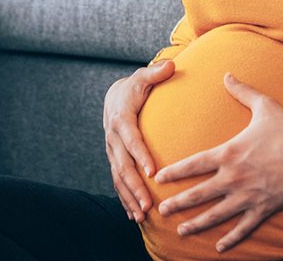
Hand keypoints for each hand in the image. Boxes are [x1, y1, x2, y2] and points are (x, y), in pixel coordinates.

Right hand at [103, 60, 175, 222]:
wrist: (114, 98)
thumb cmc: (135, 88)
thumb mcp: (143, 78)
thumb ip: (156, 73)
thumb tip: (171, 65)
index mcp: (121, 119)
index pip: (131, 140)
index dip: (140, 156)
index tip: (153, 172)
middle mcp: (113, 139)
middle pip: (123, 166)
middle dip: (135, 187)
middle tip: (148, 204)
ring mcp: (112, 152)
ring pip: (118, 178)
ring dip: (129, 198)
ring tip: (141, 216)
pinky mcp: (114, 161)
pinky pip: (117, 183)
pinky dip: (124, 200)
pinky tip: (133, 216)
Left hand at [155, 73, 282, 251]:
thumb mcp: (264, 106)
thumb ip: (242, 91)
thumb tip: (227, 74)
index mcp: (228, 153)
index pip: (193, 165)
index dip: (174, 172)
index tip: (158, 179)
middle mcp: (233, 178)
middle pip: (198, 194)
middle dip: (177, 203)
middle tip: (161, 210)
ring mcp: (248, 196)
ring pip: (216, 215)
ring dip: (197, 224)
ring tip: (181, 231)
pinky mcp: (264, 208)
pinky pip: (244, 228)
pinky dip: (231, 239)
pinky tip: (219, 248)